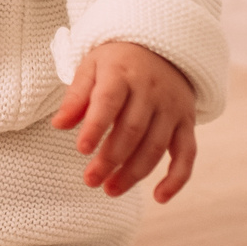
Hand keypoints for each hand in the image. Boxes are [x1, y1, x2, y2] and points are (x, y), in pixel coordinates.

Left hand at [52, 41, 197, 201]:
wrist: (161, 47)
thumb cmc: (117, 62)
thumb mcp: (91, 66)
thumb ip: (76, 96)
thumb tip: (59, 125)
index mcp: (122, 73)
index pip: (109, 101)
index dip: (95, 127)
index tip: (81, 150)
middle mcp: (151, 91)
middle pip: (132, 130)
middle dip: (110, 159)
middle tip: (90, 180)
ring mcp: (172, 108)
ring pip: (155, 146)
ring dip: (134, 173)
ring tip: (110, 190)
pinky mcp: (187, 122)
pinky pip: (187, 153)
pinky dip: (176, 178)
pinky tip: (159, 198)